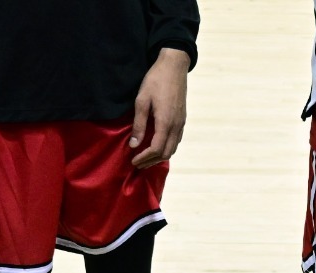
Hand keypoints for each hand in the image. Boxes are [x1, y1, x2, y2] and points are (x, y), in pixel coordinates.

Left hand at [130, 49, 188, 168]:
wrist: (174, 66)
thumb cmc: (155, 80)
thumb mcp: (142, 100)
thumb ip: (139, 124)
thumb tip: (134, 144)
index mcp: (165, 122)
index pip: (156, 149)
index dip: (144, 157)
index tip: (133, 160)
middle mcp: (176, 126)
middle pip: (166, 153)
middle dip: (151, 161)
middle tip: (138, 163)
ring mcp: (181, 123)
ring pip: (173, 148)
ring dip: (160, 157)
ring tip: (146, 158)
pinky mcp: (182, 119)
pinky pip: (176, 140)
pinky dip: (167, 148)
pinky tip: (158, 146)